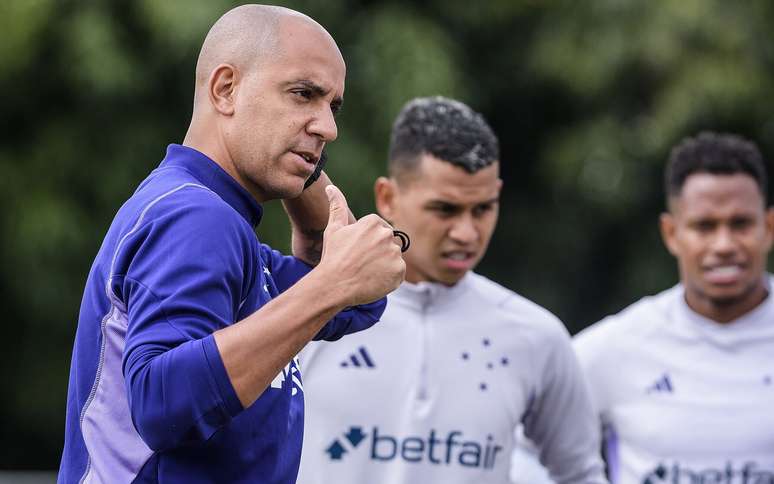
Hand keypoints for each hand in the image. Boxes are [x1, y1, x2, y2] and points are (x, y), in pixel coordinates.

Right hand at [318, 185, 404, 305]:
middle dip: (377, 251)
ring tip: (366, 272)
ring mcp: (394, 253)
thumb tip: (331, 187)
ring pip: (392, 257)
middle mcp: (386, 235)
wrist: (335, 285)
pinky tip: (374, 280)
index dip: (367, 241)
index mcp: (372, 222)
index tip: (357, 251)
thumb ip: (337, 206)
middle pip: (386, 242)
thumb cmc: (333, 257)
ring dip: (383, 264)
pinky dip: (389, 277)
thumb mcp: (333, 229)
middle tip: (361, 263)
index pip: (378, 229)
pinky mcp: (400, 271)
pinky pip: (398, 272)